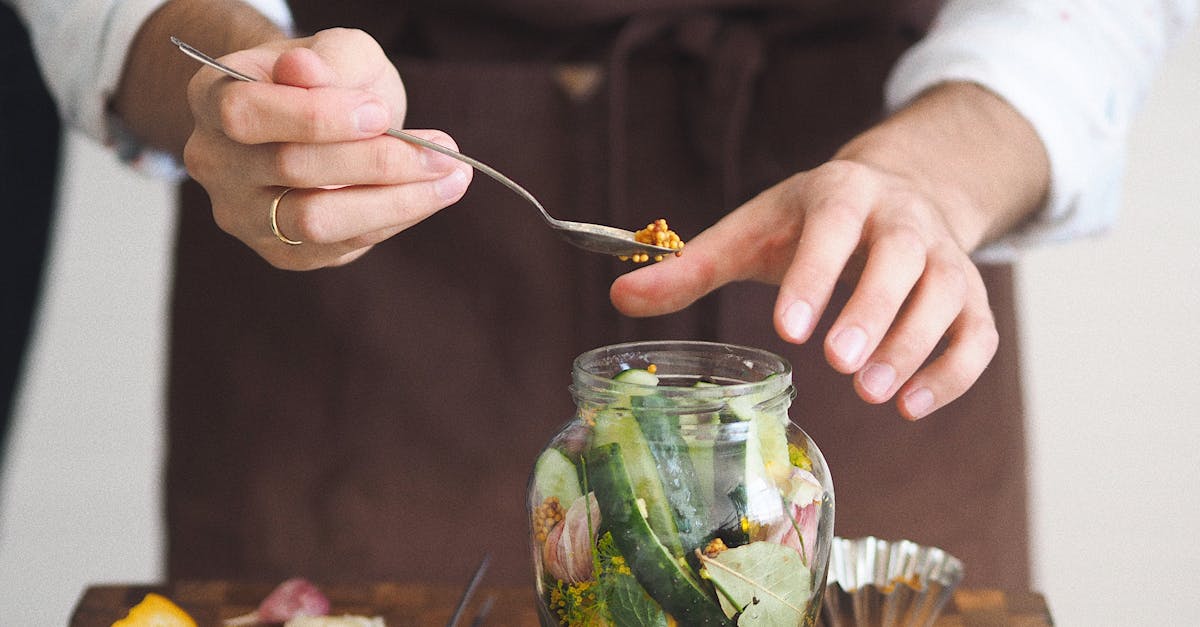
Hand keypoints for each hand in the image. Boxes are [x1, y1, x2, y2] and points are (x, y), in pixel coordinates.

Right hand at [182, 28, 471, 268]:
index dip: (315, 116)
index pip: (246, 114)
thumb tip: (305, 71)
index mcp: (212, 98)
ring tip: (452, 177)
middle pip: (290, 170)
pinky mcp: (282, 251)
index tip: (380, 112)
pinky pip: (340, 246)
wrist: (322, 119)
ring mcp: (243, 214)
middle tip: (444, 149)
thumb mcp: (338, 52)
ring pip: (316, 221)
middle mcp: (214, 162)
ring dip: (394, 201)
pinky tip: (427, 195)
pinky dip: (391, 220)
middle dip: (377, 160)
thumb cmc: (330, 78)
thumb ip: (328, 61)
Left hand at [611, 161, 995, 419]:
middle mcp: (902, 219)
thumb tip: (619, 297)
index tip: (789, 329)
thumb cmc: (811, 221)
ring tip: (874, 396)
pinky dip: (954, 371)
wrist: (900, 191)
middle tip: (841, 366)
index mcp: (842, 193)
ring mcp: (944, 255)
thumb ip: (691, 266)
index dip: (815, 276)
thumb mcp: (752, 230)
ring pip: (947, 296)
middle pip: (903, 259)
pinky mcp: (971, 294)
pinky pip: (978, 333)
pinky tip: (913, 407)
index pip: (834, 227)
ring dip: (914, 347)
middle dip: (875, 312)